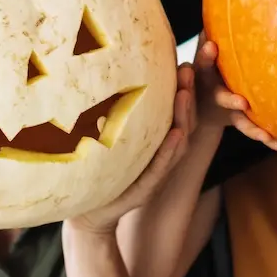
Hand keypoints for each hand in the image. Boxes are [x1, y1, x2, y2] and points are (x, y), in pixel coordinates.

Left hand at [68, 64, 196, 234]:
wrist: (86, 215)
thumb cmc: (98, 173)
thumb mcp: (109, 139)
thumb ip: (114, 114)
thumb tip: (98, 73)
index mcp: (155, 143)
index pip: (175, 111)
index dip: (183, 87)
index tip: (185, 61)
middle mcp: (160, 156)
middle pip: (182, 120)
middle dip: (187, 94)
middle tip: (189, 68)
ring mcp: (155, 172)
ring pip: (177, 141)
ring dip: (183, 116)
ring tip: (186, 93)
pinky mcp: (145, 189)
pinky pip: (161, 167)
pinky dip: (170, 150)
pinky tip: (177, 134)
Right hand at [194, 39, 276, 153]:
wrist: (200, 103)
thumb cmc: (212, 64)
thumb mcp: (209, 47)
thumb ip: (217, 26)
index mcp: (206, 73)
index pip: (203, 63)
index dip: (206, 55)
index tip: (212, 47)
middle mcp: (214, 93)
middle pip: (220, 98)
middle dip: (230, 100)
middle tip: (241, 102)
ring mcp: (227, 112)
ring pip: (240, 123)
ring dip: (255, 130)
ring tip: (268, 138)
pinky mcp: (240, 123)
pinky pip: (257, 133)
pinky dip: (272, 141)